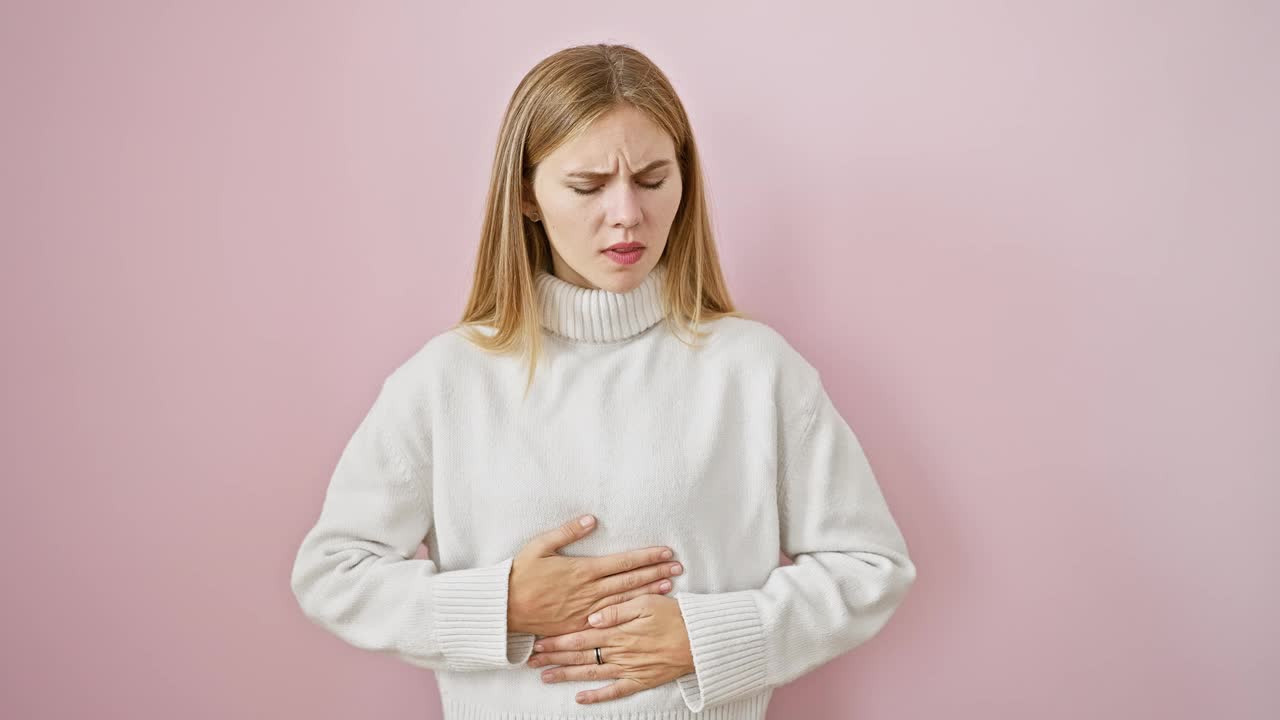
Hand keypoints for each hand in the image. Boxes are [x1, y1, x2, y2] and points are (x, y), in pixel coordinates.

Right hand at [507, 514, 682, 637]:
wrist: (504, 608)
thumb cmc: (520, 575)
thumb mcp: (540, 546)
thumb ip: (567, 531)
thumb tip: (592, 519)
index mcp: (582, 570)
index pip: (622, 562)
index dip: (646, 556)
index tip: (666, 552)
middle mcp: (588, 591)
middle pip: (630, 581)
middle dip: (656, 572)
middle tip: (678, 567)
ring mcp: (586, 611)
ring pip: (625, 601)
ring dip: (649, 592)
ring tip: (670, 586)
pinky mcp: (579, 626)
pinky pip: (611, 620)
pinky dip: (629, 614)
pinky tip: (643, 612)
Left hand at [525, 594, 695, 704]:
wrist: (700, 640)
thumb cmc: (675, 616)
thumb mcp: (646, 602)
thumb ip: (617, 609)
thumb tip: (591, 617)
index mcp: (618, 631)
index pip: (579, 637)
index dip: (557, 640)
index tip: (537, 641)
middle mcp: (619, 652)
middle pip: (579, 656)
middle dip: (553, 658)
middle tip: (531, 659)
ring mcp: (628, 669)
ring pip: (590, 674)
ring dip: (566, 675)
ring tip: (544, 676)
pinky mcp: (640, 680)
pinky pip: (614, 691)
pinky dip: (596, 696)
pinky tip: (580, 699)